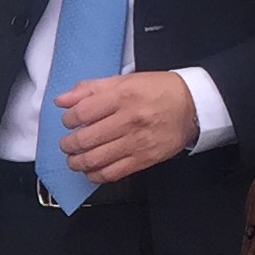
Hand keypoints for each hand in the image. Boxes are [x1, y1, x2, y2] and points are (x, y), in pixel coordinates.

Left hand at [54, 71, 197, 184]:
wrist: (193, 105)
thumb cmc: (158, 91)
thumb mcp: (124, 80)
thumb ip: (90, 89)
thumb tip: (61, 100)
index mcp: (123, 96)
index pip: (82, 113)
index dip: (68, 120)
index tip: (68, 122)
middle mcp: (129, 119)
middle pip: (85, 139)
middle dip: (68, 144)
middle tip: (67, 144)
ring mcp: (137, 141)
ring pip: (95, 159)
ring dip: (77, 162)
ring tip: (74, 159)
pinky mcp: (145, 159)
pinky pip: (113, 173)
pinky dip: (95, 175)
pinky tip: (91, 170)